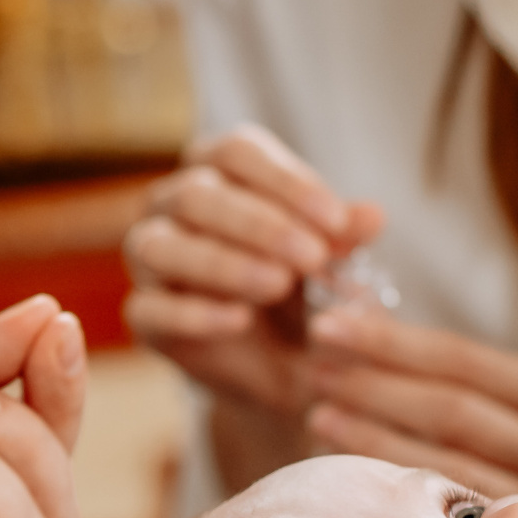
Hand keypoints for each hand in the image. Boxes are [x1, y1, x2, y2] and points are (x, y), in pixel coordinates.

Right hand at [122, 126, 380, 416]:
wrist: (284, 365)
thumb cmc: (305, 291)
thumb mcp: (331, 263)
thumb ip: (344, 238)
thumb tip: (372, 216)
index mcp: (217, 171)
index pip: (237, 152)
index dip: (286, 182)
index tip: (337, 221)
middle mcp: (172, 205)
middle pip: (198, 194)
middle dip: (260, 225)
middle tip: (313, 257)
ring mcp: (150, 260)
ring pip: (162, 246)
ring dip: (223, 263)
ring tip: (278, 285)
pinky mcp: (144, 315)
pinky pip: (152, 308)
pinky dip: (195, 313)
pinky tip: (240, 320)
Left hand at [305, 304, 517, 494]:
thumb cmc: (507, 435)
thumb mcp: (491, 390)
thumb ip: (433, 361)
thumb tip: (348, 308)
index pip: (460, 356)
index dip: (389, 340)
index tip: (326, 325)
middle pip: (452, 410)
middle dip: (375, 388)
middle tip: (315, 371)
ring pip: (443, 461)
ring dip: (372, 436)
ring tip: (318, 414)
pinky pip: (440, 504)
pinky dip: (389, 479)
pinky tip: (344, 463)